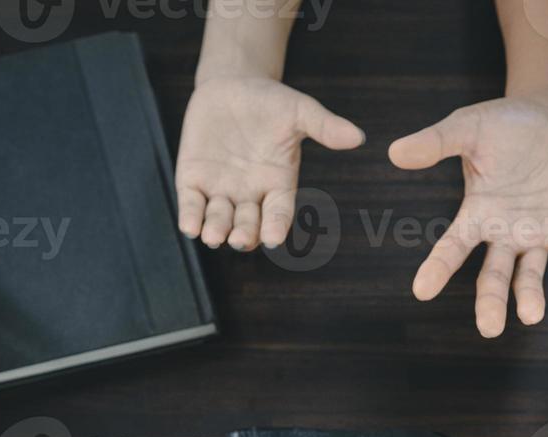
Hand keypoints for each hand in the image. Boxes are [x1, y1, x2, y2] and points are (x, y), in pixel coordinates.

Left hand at [175, 77, 363, 250]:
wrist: (232, 85)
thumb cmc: (270, 101)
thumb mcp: (298, 110)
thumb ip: (324, 126)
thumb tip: (358, 137)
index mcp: (278, 185)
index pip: (279, 214)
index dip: (276, 226)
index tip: (274, 237)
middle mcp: (250, 194)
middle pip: (248, 224)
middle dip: (244, 234)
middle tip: (241, 240)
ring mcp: (221, 190)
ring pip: (219, 219)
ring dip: (216, 230)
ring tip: (214, 236)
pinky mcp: (193, 180)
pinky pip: (192, 205)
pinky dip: (190, 217)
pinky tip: (189, 227)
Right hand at [389, 97, 547, 336]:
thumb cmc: (505, 124)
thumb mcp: (468, 128)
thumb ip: (435, 143)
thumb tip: (395, 152)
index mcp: (476, 216)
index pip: (452, 248)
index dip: (438, 268)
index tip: (422, 290)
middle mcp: (504, 235)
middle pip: (494, 276)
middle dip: (491, 302)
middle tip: (489, 328)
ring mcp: (538, 237)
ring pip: (530, 276)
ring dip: (530, 296)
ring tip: (531, 315)